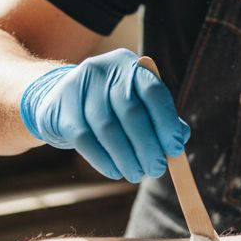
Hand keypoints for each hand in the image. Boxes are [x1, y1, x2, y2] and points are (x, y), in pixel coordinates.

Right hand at [19, 49, 189, 181]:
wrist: (59, 99)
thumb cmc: (110, 105)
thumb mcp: (136, 103)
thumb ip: (160, 118)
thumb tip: (180, 139)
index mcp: (131, 66)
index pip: (153, 91)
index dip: (166, 122)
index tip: (175, 149)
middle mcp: (105, 70)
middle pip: (130, 111)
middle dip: (147, 145)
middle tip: (157, 169)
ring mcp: (79, 86)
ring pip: (107, 128)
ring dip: (126, 157)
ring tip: (137, 174)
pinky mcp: (61, 108)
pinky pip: (84, 139)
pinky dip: (103, 160)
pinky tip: (115, 172)